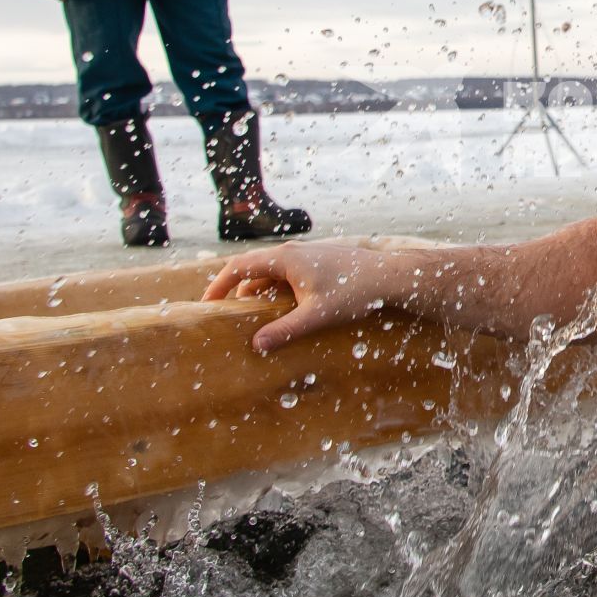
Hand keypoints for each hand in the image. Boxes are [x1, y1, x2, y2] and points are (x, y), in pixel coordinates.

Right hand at [204, 241, 402, 352]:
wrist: (391, 277)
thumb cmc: (355, 292)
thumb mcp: (316, 315)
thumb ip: (285, 330)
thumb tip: (256, 345)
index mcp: (285, 258)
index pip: (239, 267)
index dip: (218, 285)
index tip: (205, 303)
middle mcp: (293, 252)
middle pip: (252, 268)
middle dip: (236, 290)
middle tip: (224, 313)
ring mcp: (307, 255)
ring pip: (271, 272)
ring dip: (259, 291)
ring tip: (251, 316)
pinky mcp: (319, 262)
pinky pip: (287, 274)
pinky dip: (276, 289)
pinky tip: (281, 309)